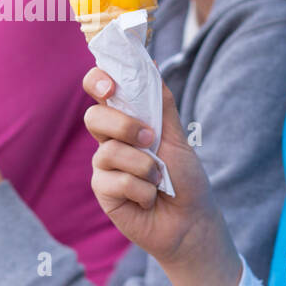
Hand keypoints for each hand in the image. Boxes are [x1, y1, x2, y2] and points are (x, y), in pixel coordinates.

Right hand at [83, 69, 240, 285]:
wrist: (192, 221)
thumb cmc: (186, 180)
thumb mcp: (177, 137)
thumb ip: (162, 104)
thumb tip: (150, 64)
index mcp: (126, 122)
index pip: (100, 92)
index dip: (98, 81)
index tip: (110, 85)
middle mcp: (110, 141)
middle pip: (94, 117)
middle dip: (123, 125)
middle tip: (150, 139)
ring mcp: (104, 167)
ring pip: (108, 152)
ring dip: (144, 166)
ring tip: (159, 180)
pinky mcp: (103, 192)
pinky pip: (114, 181)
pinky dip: (141, 190)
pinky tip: (149, 199)